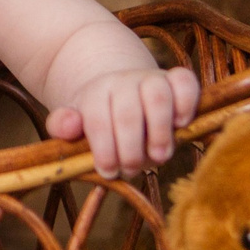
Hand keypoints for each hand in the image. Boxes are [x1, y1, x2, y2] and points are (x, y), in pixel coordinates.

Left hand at [44, 65, 200, 174]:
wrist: (119, 87)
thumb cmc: (99, 118)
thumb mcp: (74, 122)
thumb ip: (62, 125)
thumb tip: (70, 125)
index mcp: (96, 93)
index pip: (98, 120)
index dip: (103, 150)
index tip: (107, 172)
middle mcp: (124, 82)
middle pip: (128, 112)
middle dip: (130, 148)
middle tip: (131, 169)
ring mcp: (152, 78)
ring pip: (157, 96)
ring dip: (159, 131)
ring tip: (158, 156)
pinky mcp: (177, 79)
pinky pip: (186, 82)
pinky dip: (186, 103)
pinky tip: (181, 125)